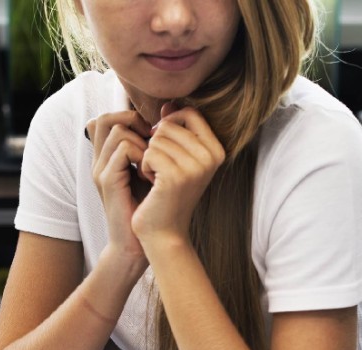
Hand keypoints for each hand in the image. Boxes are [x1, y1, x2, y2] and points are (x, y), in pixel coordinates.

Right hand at [86, 110, 152, 264]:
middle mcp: (99, 161)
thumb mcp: (151, 171)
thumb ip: (152, 147)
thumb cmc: (149, 208)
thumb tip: (168, 114)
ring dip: (143, 141)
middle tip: (153, 142)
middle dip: (134, 122)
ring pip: (119, 130)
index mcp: (107, 158)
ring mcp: (100, 170)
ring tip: (153, 163)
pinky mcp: (108, 181)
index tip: (152, 136)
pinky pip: (125, 150)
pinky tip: (152, 174)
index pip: (107, 119)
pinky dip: (144, 155)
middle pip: (106, 118)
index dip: (129, 117)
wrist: (137, 244)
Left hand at [132, 103, 226, 248]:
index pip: (190, 114)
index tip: (164, 147)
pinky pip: (149, 153)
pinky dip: (144, 167)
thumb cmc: (167, 193)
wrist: (164, 231)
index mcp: (217, 149)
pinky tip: (152, 184)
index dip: (169, 125)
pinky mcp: (177, 176)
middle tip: (162, 171)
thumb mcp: (178, 158)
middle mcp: (211, 156)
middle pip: (169, 126)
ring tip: (158, 179)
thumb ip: (176, 130)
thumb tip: (167, 105)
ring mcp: (196, 166)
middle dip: (156, 146)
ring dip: (149, 158)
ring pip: (156, 139)